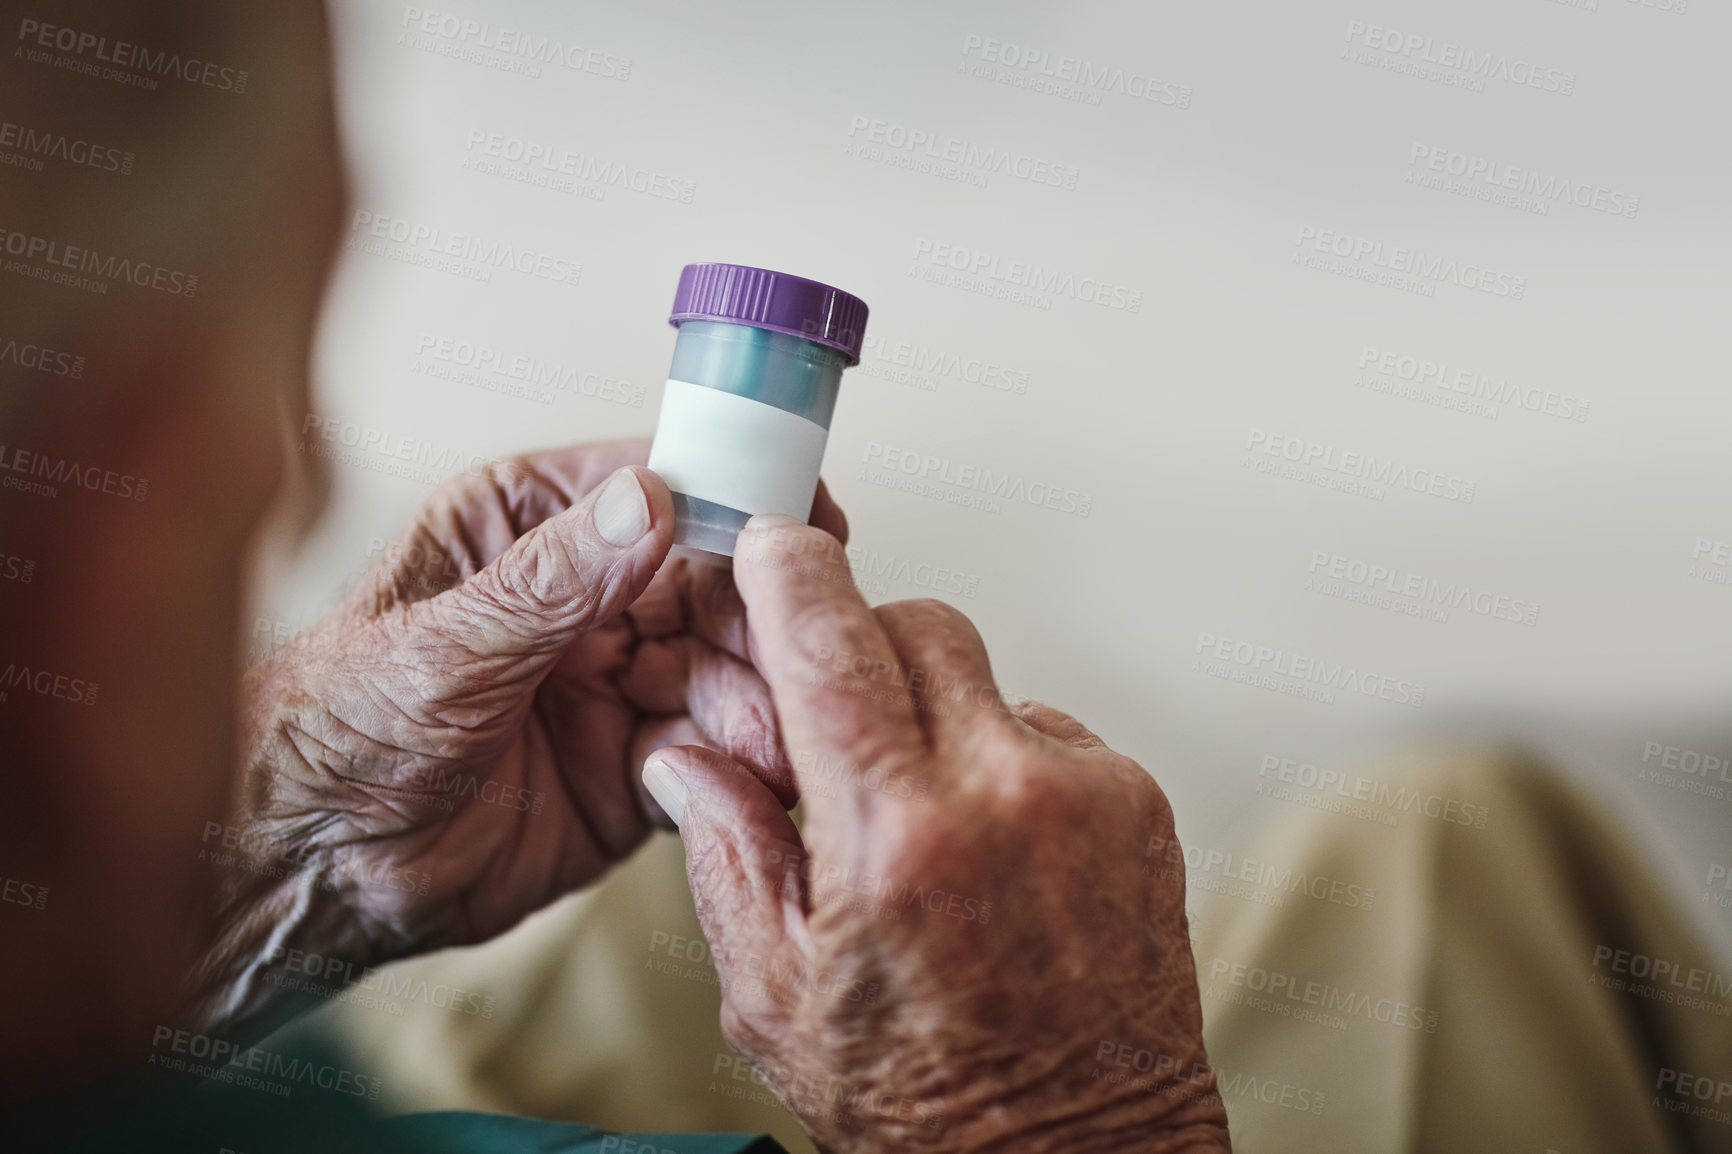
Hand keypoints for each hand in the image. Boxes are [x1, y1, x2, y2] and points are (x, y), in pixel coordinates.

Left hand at [187, 441, 839, 1030]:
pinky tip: (739, 775)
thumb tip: (650, 501)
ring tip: (768, 731)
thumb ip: (551, 581)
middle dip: (758, 616)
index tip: (804, 521)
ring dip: (756, 696)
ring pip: (724, 670)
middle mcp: (586, 596)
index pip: (656, 485)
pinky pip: (712, 752)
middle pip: (712, 582)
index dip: (736, 494)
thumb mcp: (439, 647)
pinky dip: (737, 763)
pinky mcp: (636, 768)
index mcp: (530, 525)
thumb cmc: (333, 735)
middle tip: (797, 648)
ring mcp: (616, 682)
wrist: (310, 876)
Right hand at [642, 518, 1231, 1152]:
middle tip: (834, 721)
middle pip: (917, 624)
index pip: (828, 641)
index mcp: (893, 839)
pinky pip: (1045, 728)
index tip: (771, 545)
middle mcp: (1003, 795)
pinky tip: (989, 849)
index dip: (789, 572)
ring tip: (922, 824)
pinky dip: (1003, 760)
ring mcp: (1085, 793)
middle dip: (860, 647)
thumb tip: (688, 760)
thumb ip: (726, 854)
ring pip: (984, 676)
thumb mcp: (775, 1000)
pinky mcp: (1137, 804)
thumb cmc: (927, 1107)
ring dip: (935, 715)